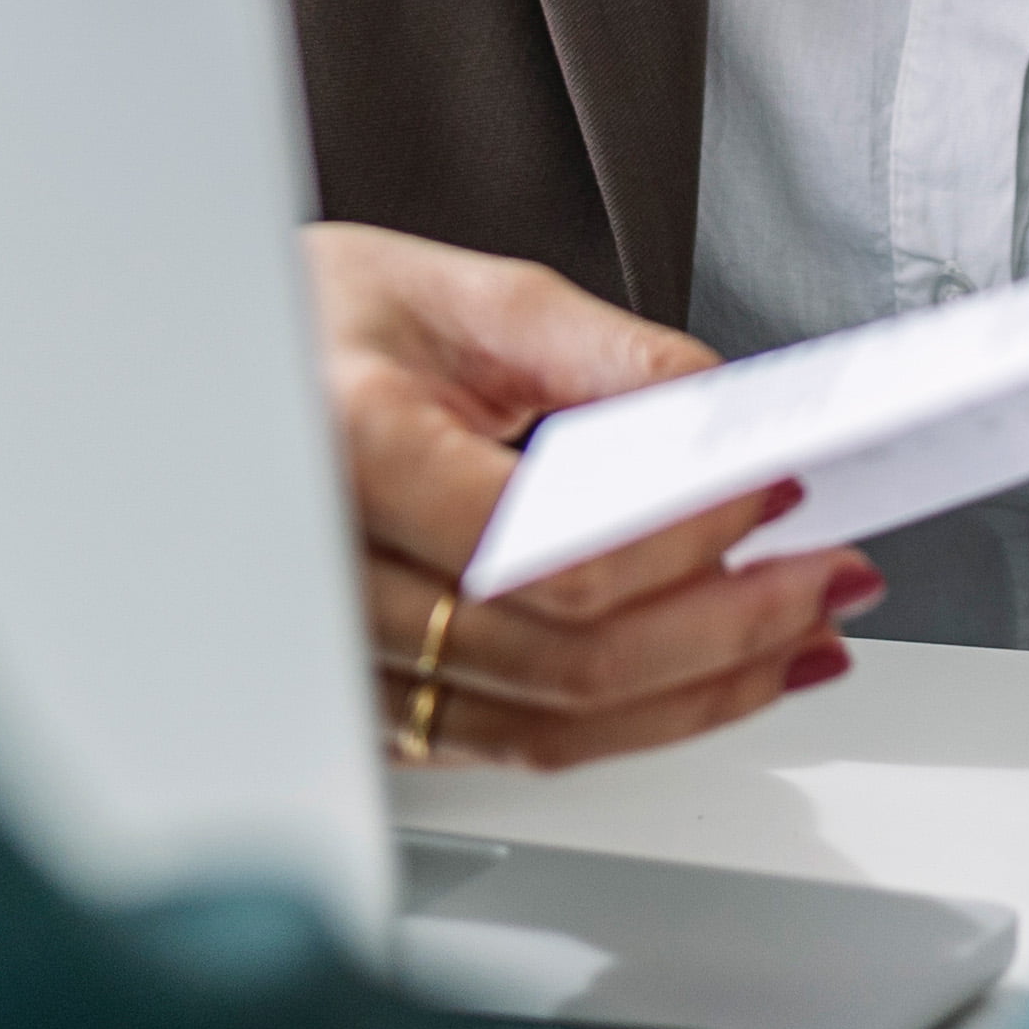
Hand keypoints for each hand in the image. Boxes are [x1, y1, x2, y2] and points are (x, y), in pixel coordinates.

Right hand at [313, 222, 875, 768]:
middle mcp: (335, 576)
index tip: (778, 490)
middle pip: (566, 657)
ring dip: (704, 689)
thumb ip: (596, 350)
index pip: (548, 548)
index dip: (681, 536)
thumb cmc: (307, 319)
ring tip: (804, 633)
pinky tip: (717, 676)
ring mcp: (349, 660)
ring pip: (552, 724)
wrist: (197, 370)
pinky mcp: (376, 706)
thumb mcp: (449, 289)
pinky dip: (637, 718)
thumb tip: (718, 414)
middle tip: (832, 577)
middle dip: (728, 627)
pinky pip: (520, 740)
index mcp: (351, 450)